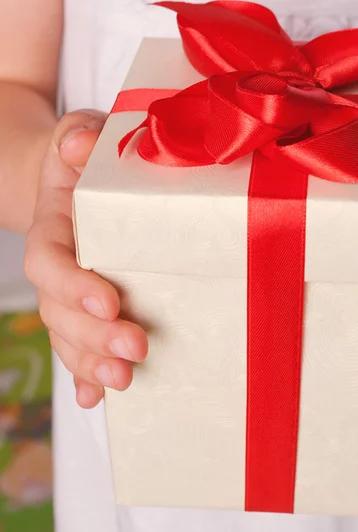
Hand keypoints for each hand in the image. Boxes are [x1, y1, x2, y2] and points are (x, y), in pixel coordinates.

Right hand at [24, 110, 147, 408]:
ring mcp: (69, 292)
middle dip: (93, 336)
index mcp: (54, 228)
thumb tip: (78, 145)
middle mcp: (58, 267)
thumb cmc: (83, 159)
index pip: (49, 261)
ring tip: (125, 381)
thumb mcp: (81, 135)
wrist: (70, 181)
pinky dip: (84, 372)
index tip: (109, 301)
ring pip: (68, 336)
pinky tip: (97, 397)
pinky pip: (79, 344)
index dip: (72, 285)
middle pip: (60, 311)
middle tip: (134, 351)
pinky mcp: (87, 307)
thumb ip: (79, 137)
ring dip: (92, 362)